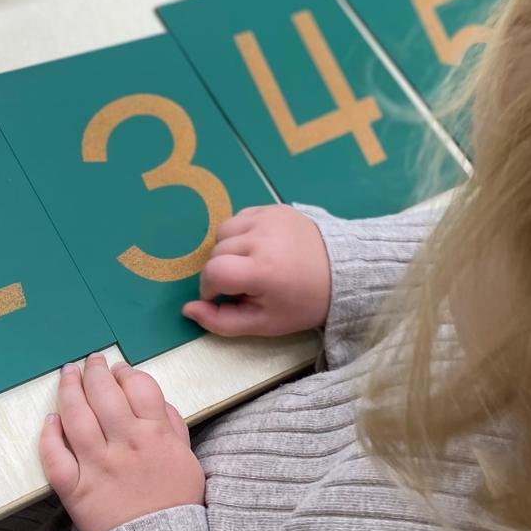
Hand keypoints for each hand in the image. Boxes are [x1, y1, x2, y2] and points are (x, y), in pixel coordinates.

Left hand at [40, 354, 205, 530]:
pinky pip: (55, 458)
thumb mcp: (187, 458)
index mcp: (154, 434)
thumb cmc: (175, 502)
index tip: (119, 370)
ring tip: (68, 374)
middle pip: (103, 393)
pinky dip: (49, 436)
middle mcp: (124, 444)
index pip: (137, 386)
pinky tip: (51, 420)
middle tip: (91, 361)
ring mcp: (97, 466)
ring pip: (75, 416)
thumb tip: (154, 398)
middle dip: (95, 370)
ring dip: (69, 389)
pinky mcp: (76, 490)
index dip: (125, 372)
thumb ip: (173, 424)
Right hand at [182, 204, 330, 336]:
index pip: (213, 272)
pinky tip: (259, 246)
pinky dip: (241, 233)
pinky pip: (240, 217)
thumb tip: (187, 309)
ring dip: (228, 249)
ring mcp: (268, 218)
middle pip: (216, 252)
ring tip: (250, 263)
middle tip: (246, 284)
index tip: (224, 296)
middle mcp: (262, 238)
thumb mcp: (264, 323)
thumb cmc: (302, 303)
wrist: (342, 272)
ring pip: (224, 231)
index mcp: (262, 270)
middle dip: (222, 271)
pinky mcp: (274, 207)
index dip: (211, 288)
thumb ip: (222, 321)